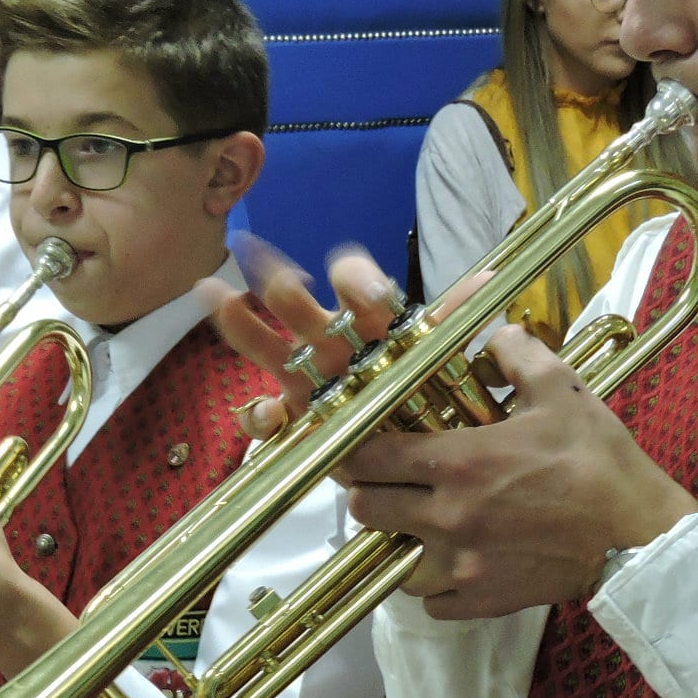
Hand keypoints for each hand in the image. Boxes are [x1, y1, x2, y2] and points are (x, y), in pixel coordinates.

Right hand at [198, 240, 486, 454]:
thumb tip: (487, 280)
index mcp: (364, 317)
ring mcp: (304, 377)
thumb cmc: (420, 389)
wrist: (410, 443)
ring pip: (265, 345)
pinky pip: (267, 416)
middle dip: (278, 282)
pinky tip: (267, 416)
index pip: (351, 279)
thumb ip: (453, 319)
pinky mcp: (295, 418)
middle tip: (254, 254)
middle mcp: (327, 339)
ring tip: (210, 291)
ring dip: (238, 320)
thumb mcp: (439, 353)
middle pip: (296, 302)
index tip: (366, 294)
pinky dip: (263, 417)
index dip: (355, 279)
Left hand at [346, 326, 697, 618]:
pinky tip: (450, 565)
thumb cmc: (599, 460)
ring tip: (417, 527)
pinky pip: (432, 602)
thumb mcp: (562, 390)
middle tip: (388, 481)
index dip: (358, 448)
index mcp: (459, 461)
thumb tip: (494, 335)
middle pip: (366, 508)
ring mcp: (461, 565)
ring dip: (398, 543)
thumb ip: (517, 354)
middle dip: (369, 491)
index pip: (371, 456)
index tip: (363, 443)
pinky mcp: (482, 600)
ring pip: (392, 562)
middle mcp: (447, 516)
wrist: (639, 536)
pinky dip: (433, 587)